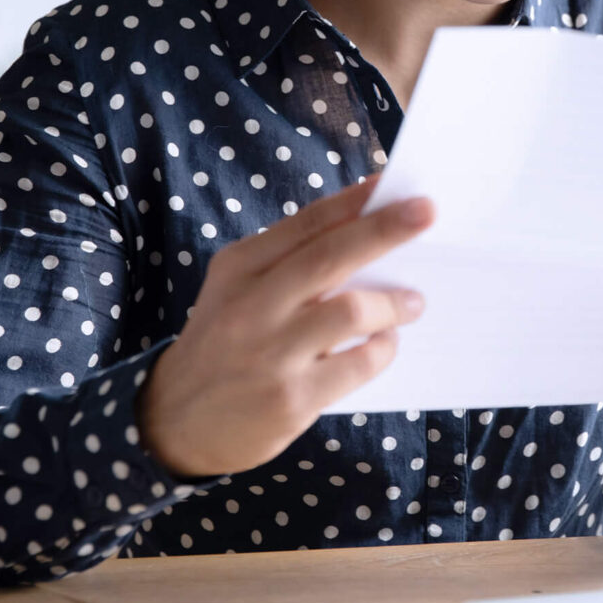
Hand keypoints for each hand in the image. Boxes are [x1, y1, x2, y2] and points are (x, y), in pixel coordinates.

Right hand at [138, 175, 432, 477]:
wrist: (176, 420)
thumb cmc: (226, 340)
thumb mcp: (239, 288)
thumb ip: (291, 261)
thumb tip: (369, 230)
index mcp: (240, 267)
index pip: (307, 223)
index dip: (355, 201)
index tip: (394, 182)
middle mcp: (252, 306)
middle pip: (330, 257)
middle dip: (385, 230)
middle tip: (427, 213)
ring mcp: (271, 355)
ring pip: (351, 311)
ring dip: (394, 303)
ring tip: (414, 302)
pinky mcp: (291, 400)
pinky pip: (358, 364)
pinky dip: (383, 348)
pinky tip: (386, 343)